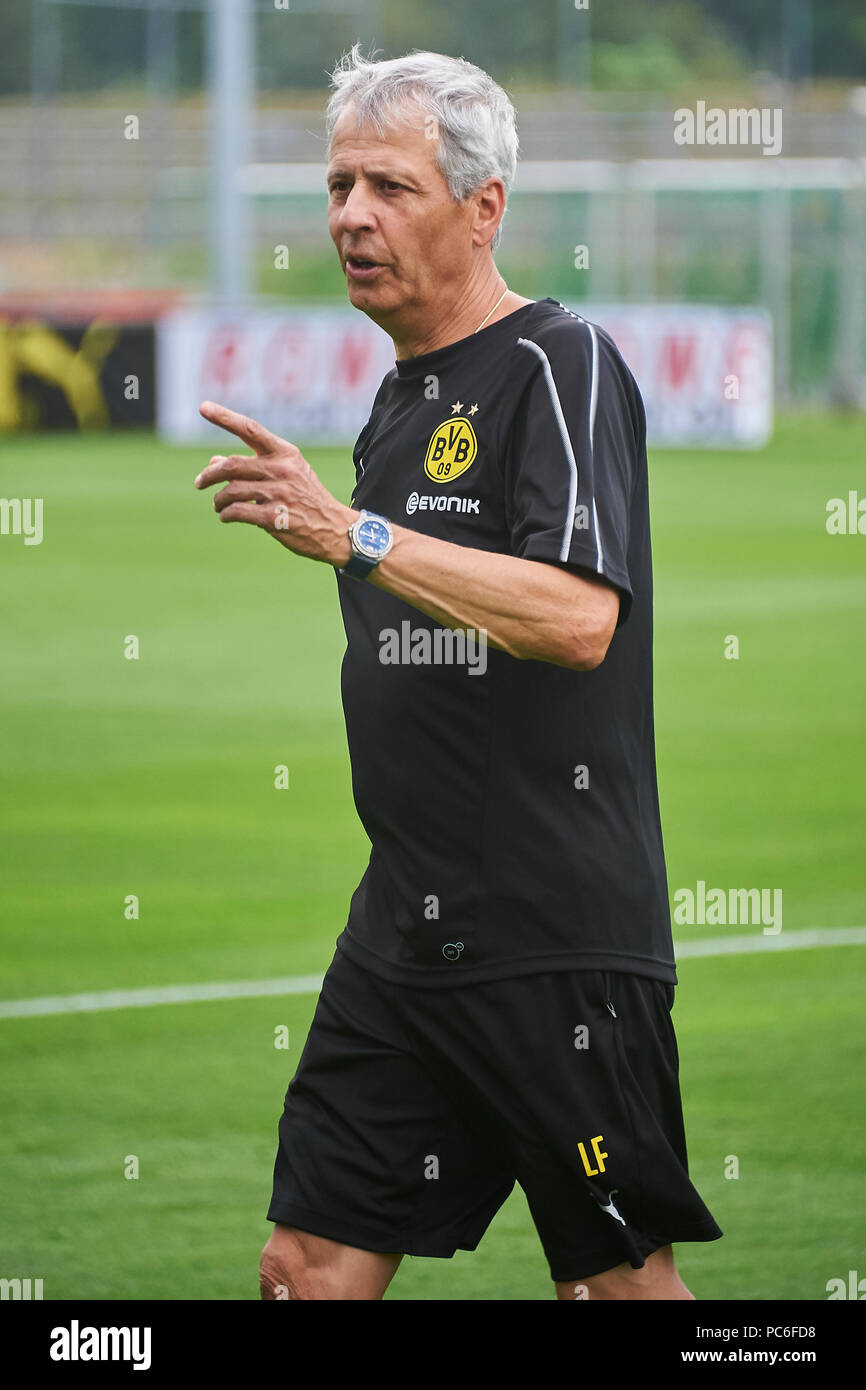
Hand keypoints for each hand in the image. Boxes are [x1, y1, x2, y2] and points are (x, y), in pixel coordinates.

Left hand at [194, 400, 355, 564]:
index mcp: (286, 454)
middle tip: (199, 482)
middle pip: (232, 465)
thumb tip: (213, 462)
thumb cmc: (307, 499)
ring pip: (231, 490)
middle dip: (210, 475)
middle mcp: (282, 470)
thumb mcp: (286, 475)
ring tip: (218, 505)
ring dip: (218, 499)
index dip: (224, 418)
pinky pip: (238, 512)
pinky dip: (226, 514)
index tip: (203, 407)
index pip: (250, 429)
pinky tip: (226, 517)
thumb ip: (252, 467)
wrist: (335, 529)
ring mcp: (279, 494)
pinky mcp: (275, 518)